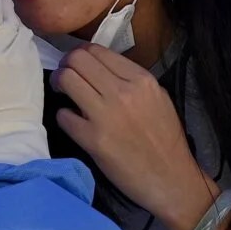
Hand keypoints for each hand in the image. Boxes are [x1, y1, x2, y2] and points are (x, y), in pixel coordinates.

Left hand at [51, 45, 217, 229]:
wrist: (171, 178)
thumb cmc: (166, 141)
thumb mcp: (158, 98)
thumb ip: (131, 81)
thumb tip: (100, 71)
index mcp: (141, 79)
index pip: (97, 51)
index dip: (80, 55)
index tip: (77, 65)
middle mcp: (122, 91)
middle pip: (77, 59)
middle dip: (65, 66)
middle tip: (65, 78)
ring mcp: (106, 115)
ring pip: (67, 79)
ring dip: (59, 84)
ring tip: (63, 94)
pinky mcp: (93, 139)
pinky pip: (64, 116)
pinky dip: (64, 116)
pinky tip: (72, 122)